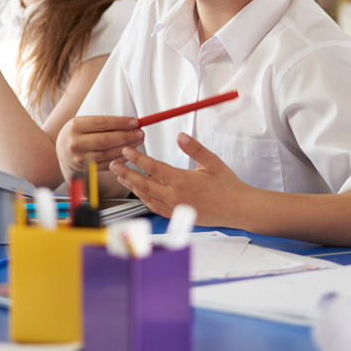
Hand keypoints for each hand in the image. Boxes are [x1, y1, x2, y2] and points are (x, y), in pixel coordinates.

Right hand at [56, 115, 144, 177]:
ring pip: (108, 153)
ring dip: (126, 148)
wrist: (62, 152)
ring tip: (138, 141)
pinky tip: (130, 153)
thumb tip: (131, 123)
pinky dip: (121, 159)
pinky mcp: (86, 169)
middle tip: (140, 133)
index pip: (102, 123)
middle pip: (106, 140)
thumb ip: (105, 123)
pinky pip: (107, 164)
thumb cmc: (78, 134)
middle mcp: (76, 143)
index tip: (135, 122)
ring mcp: (80, 158)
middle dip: (127, 136)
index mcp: (75, 126)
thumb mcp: (84, 122)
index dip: (120, 123)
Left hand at [109, 132, 247, 224]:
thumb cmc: (227, 186)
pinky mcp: (177, 215)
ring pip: (146, 197)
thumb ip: (194, 148)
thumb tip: (180, 135)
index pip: (153, 168)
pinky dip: (144, 198)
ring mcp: (174, 208)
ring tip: (123, 176)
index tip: (127, 151)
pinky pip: (154, 207)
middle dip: (126, 172)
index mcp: (182, 182)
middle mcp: (175, 197)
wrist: (237, 209)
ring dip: (132, 186)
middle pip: (143, 184)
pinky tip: (140, 192)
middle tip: (114, 164)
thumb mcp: (212, 162)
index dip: (137, 158)